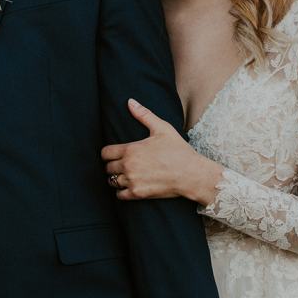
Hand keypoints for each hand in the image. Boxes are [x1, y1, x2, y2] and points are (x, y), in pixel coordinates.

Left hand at [101, 99, 220, 203]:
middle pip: (107, 168)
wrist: (191, 174)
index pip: (105, 153)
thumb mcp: (162, 128)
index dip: (108, 153)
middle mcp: (128, 166)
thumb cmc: (178, 150)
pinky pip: (119, 195)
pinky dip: (121, 192)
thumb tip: (130, 101)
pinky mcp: (138, 194)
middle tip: (122, 164)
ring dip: (116, 178)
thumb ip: (144, 115)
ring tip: (126, 175)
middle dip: (113, 165)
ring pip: (112, 181)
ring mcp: (132, 181)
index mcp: (131, 150)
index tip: (115, 154)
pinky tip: (129, 186)